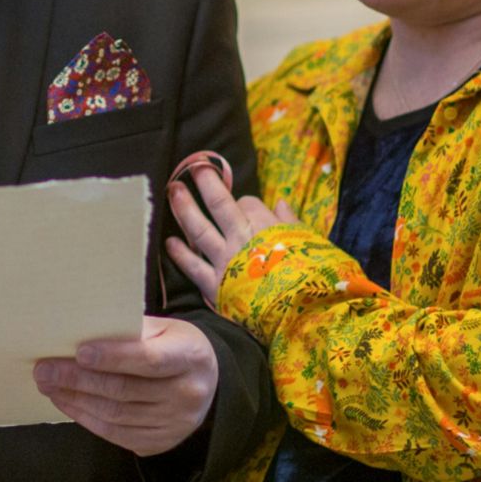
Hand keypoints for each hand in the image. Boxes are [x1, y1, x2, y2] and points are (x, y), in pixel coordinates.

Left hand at [32, 316, 216, 455]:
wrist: (206, 383)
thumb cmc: (174, 346)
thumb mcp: (163, 328)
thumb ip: (128, 330)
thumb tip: (78, 331)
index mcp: (190, 356)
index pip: (149, 359)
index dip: (113, 357)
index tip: (79, 352)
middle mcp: (187, 393)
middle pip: (125, 390)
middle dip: (78, 379)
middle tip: (44, 369)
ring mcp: (175, 423)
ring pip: (116, 415)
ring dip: (75, 399)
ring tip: (47, 384)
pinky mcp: (160, 443)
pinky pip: (116, 435)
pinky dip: (86, 418)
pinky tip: (66, 401)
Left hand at [164, 155, 296, 307]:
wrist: (304, 315)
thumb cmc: (312, 278)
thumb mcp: (309, 244)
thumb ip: (291, 223)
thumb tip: (280, 202)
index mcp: (266, 227)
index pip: (248, 203)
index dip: (244, 201)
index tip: (243, 205)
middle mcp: (242, 239)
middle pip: (218, 204)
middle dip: (205, 182)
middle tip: (191, 166)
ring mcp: (225, 262)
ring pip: (199, 229)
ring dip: (184, 209)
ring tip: (171, 191)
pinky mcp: (215, 287)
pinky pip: (192, 266)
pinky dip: (179, 254)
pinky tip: (168, 243)